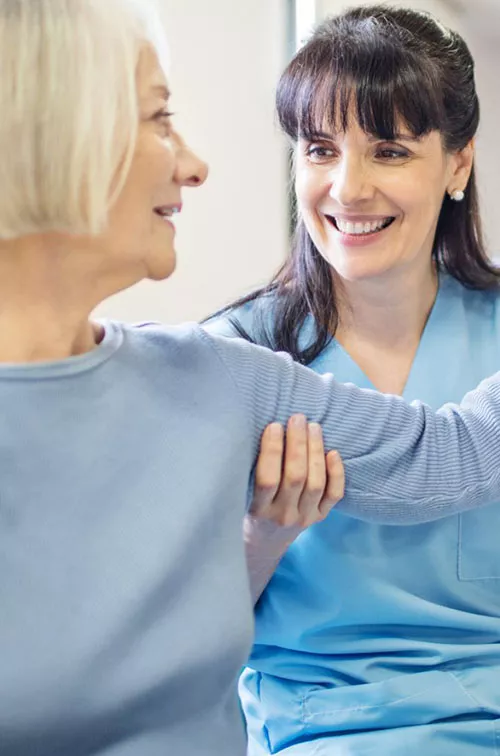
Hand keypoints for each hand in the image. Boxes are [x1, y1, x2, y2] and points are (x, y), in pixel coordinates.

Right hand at [250, 414, 343, 530]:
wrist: (264, 543)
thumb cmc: (246, 508)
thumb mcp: (240, 495)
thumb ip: (251, 472)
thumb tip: (266, 431)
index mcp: (259, 510)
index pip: (268, 479)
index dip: (272, 451)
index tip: (274, 426)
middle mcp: (283, 515)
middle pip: (296, 477)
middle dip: (298, 444)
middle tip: (297, 418)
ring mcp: (304, 518)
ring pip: (316, 483)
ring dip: (316, 452)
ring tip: (313, 427)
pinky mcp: (319, 517)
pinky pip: (334, 495)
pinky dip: (336, 473)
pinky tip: (333, 452)